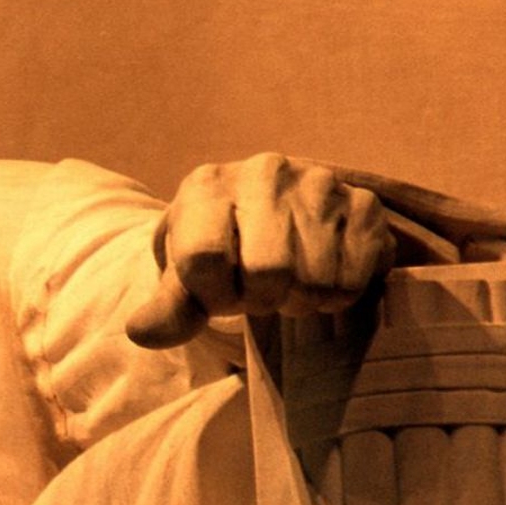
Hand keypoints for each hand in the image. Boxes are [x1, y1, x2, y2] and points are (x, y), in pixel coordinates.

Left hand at [126, 153, 392, 349]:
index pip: (205, 259)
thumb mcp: (183, 276)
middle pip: (269, 271)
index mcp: (206, 185)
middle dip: (260, 299)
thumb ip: (167, 308)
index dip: (212, 295)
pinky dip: (338, 293)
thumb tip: (141, 332)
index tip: (216, 294)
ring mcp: (318, 183)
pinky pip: (356, 277)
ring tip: (289, 281)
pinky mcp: (364, 204)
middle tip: (259, 291)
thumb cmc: (217, 250)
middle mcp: (264, 172)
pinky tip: (322, 272)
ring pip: (316, 280)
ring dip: (301, 299)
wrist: (265, 219)